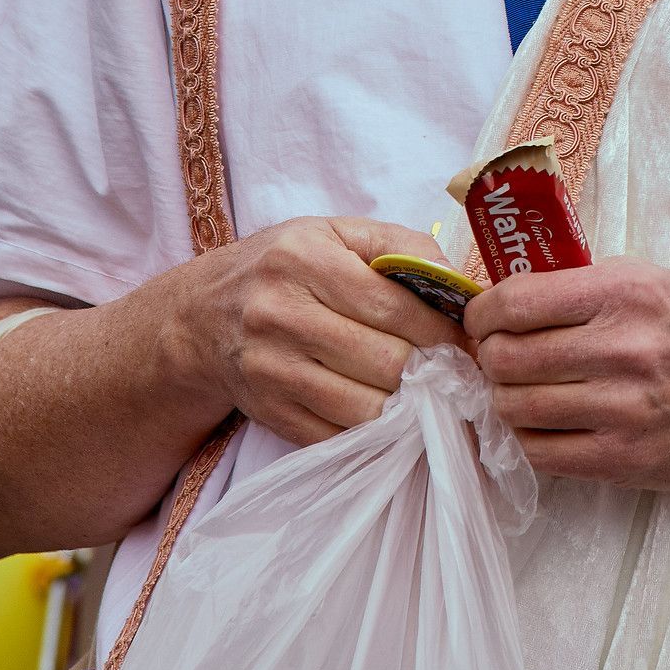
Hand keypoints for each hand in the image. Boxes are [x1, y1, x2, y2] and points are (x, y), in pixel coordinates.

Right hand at [181, 217, 467, 446]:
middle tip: (457, 370)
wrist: (201, 317)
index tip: (468, 339)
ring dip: (408, 406)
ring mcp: (269, 370)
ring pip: (362, 406)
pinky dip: (373, 432)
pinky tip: (394, 416)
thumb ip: (402, 246)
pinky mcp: (268, 412)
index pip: (391, 305)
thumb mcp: (337, 234)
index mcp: (303, 260)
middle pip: (381, 360)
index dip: (440, 327)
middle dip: (431, 369)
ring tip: (432, 394)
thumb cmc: (286, 267)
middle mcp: (280, 315)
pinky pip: (335, 435)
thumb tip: (458, 285)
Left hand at [467, 258, 669, 488]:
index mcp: (626, 292)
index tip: (480, 319)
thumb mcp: (652, 282)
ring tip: (517, 390)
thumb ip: (583, 287)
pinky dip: (526, 438)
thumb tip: (505, 301)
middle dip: (488, 357)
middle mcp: (623, 348)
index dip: (481, 313)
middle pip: (506, 358)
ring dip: (503, 399)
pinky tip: (539, 424)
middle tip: (495, 357)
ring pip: (514, 408)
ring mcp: (623, 409)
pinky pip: (540, 454)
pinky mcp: (625, 460)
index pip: (516, 302)